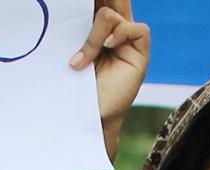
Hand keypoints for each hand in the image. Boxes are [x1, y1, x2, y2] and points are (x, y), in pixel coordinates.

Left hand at [71, 0, 151, 153]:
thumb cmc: (75, 88)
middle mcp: (112, 32)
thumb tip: (69, 9)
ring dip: (96, 33)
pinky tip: (107, 46)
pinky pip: (137, 29)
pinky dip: (121, 33)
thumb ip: (77, 30)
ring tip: (83, 59)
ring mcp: (127, 42)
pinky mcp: (140, 53)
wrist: (86, 117)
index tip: (75, 5)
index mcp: (93, 29)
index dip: (89, 2)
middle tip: (93, 32)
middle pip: (110, 3)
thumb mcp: (71, 53)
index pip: (95, 5)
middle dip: (99, 3)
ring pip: (114, 14)